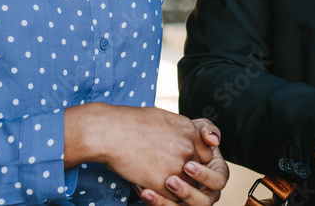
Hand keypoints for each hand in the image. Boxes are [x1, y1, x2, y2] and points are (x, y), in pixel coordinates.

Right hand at [64, 104, 213, 201]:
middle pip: (197, 171)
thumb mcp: (163, 117)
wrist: (108, 131)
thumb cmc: (130, 122)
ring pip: (187, 187)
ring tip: (157, 179)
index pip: (205, 155)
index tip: (180, 161)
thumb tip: (188, 138)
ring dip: (175, 188)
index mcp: (190, 130)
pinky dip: (162, 196)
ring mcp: (177, 166)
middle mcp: (188, 147)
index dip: (193, 160)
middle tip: (168, 173)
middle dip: (185, 175)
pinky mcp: (164, 182)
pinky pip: (172, 198)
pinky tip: (148, 185)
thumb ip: (180, 130)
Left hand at [139, 119, 228, 205]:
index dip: (204, 175)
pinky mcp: (174, 203)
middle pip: (202, 202)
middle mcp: (206, 192)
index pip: (218, 181)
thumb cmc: (185, 137)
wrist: (162, 143)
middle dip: (186, 192)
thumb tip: (214, 140)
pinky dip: (154, 202)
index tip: (187, 165)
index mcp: (217, 175)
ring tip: (149, 191)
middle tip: (170, 180)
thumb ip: (208, 131)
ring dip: (166, 202)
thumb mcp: (197, 130)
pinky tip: (142, 190)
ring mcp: (190, 201)